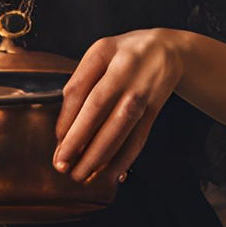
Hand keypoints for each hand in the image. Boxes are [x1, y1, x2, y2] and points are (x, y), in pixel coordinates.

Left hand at [54, 29, 184, 183]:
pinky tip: (111, 175)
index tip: (58, 143)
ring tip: (82, 175)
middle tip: (62, 166)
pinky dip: (124, 159)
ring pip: (120, 129)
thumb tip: (65, 127)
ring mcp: (143, 93)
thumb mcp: (98, 54)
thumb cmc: (123, 54)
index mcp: (105, 55)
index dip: (68, 119)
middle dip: (78, 142)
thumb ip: (80, 83)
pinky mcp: (154, 111)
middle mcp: (126, 73)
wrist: (167, 50)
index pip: (81, 91)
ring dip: (99, 156)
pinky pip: (138, 138)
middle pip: (99, 111)